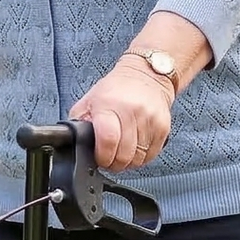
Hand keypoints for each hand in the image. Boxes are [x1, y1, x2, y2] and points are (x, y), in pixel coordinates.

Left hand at [68, 58, 174, 173]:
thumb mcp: (89, 101)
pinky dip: (141, 157)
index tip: (100, 158)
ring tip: (121, 152)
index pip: (108, 141)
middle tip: (109, 158)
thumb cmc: (115, 90)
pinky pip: (151, 155)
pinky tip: (134, 148)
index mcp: (109, 105)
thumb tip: (76, 144)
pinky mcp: (163, 127)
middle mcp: (132, 111)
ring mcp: (150, 120)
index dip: (102, 157)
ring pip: (138, 159)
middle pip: (124, 155)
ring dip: (127, 162)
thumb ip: (80, 124)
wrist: (146, 75)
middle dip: (114, 163)